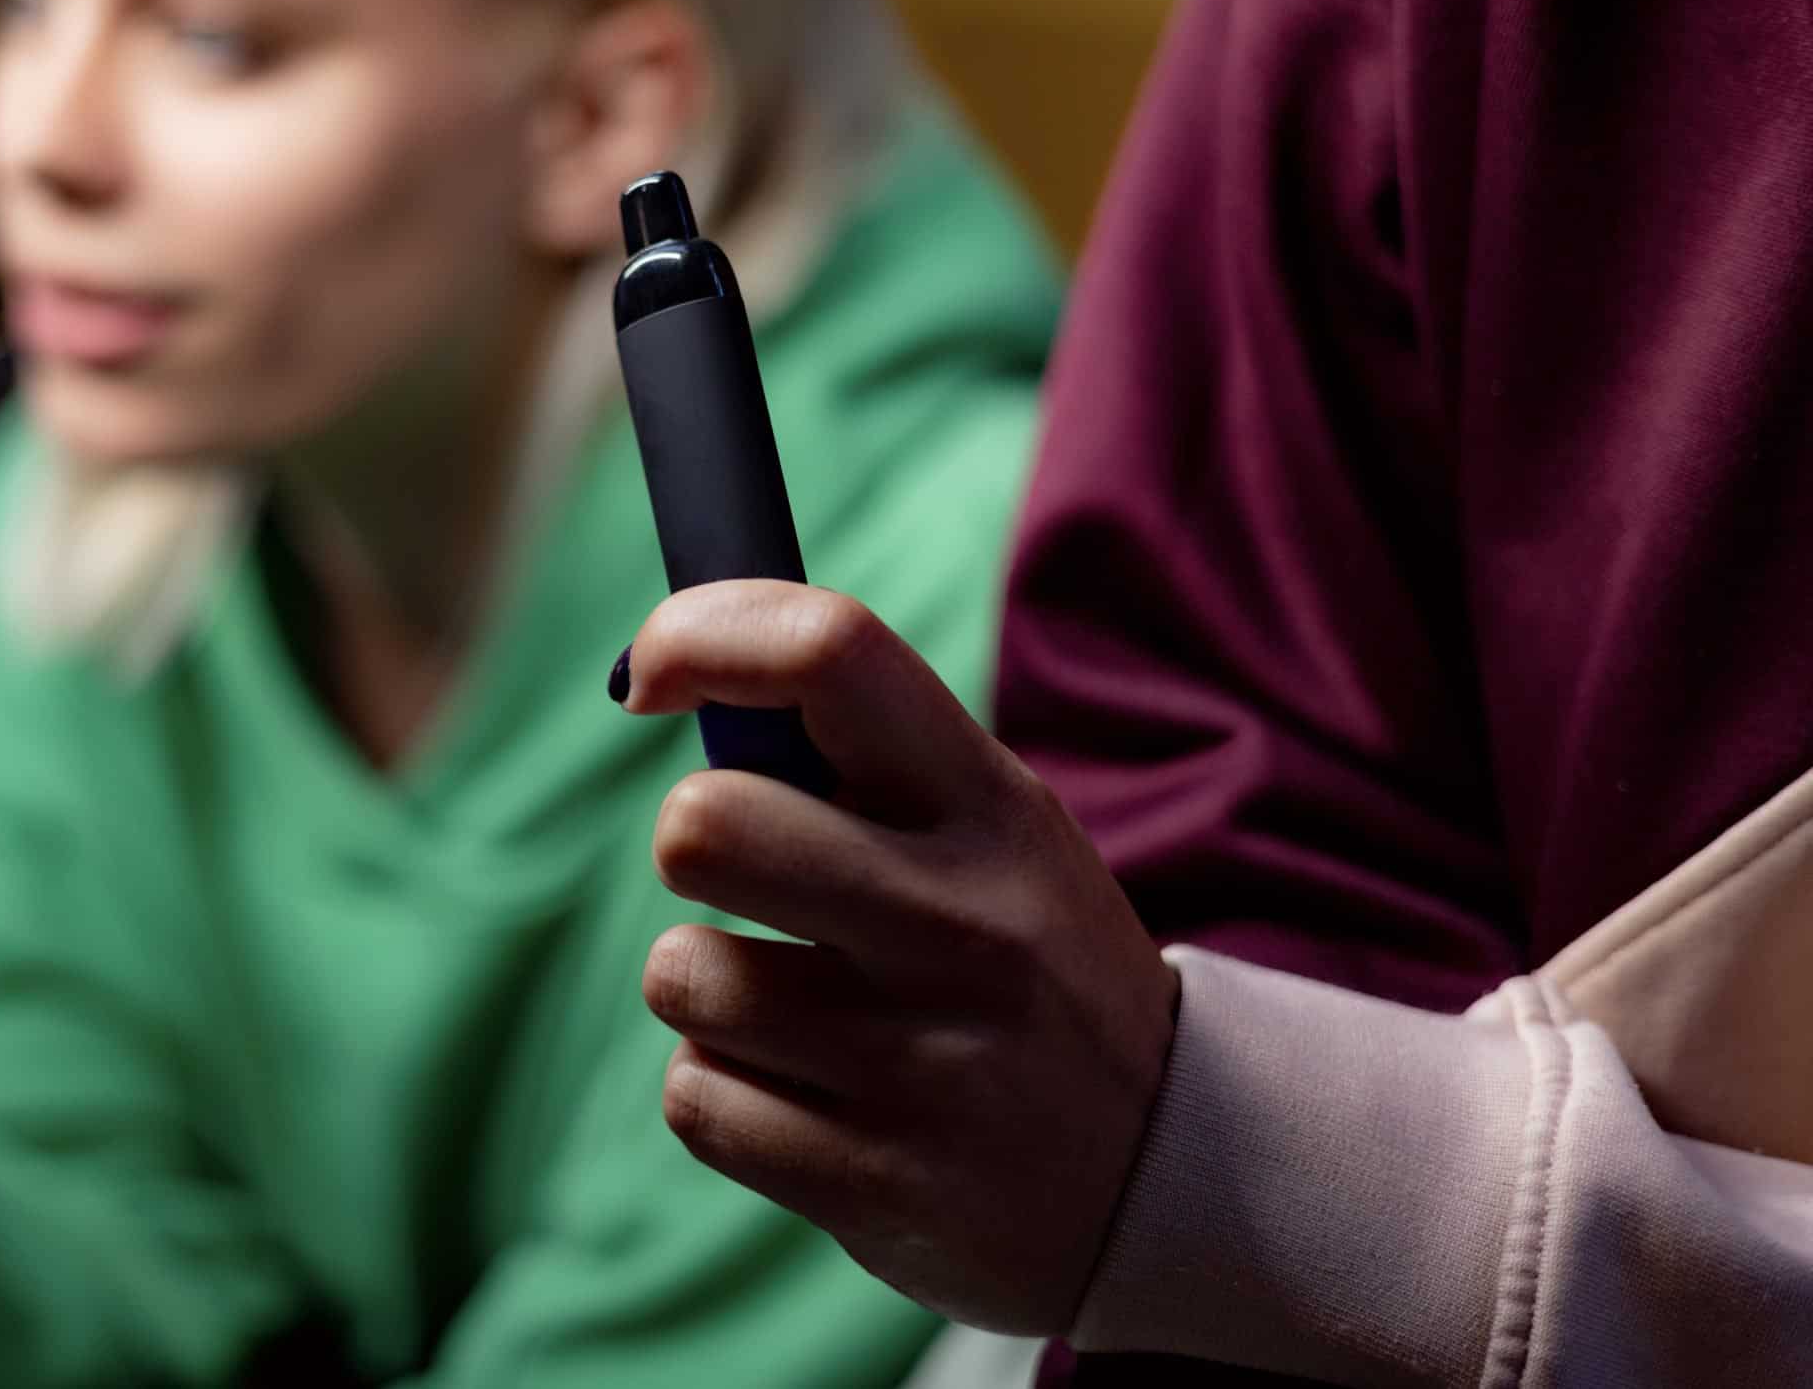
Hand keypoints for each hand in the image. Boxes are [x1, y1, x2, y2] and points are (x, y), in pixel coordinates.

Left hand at [622, 581, 1177, 1336]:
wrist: (1165, 1181)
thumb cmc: (1025, 965)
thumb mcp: (992, 833)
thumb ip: (858, 755)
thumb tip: (664, 666)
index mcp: (993, 809)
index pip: (831, 653)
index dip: (703, 636)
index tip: (651, 676)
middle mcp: (965, 925)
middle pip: (705, 824)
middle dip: (693, 845)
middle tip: (754, 882)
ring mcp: (923, 1063)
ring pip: (682, 975)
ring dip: (712, 991)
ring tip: (808, 1014)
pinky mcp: (877, 1181)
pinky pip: (697, 1098)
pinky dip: (729, 1096)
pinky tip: (818, 1100)